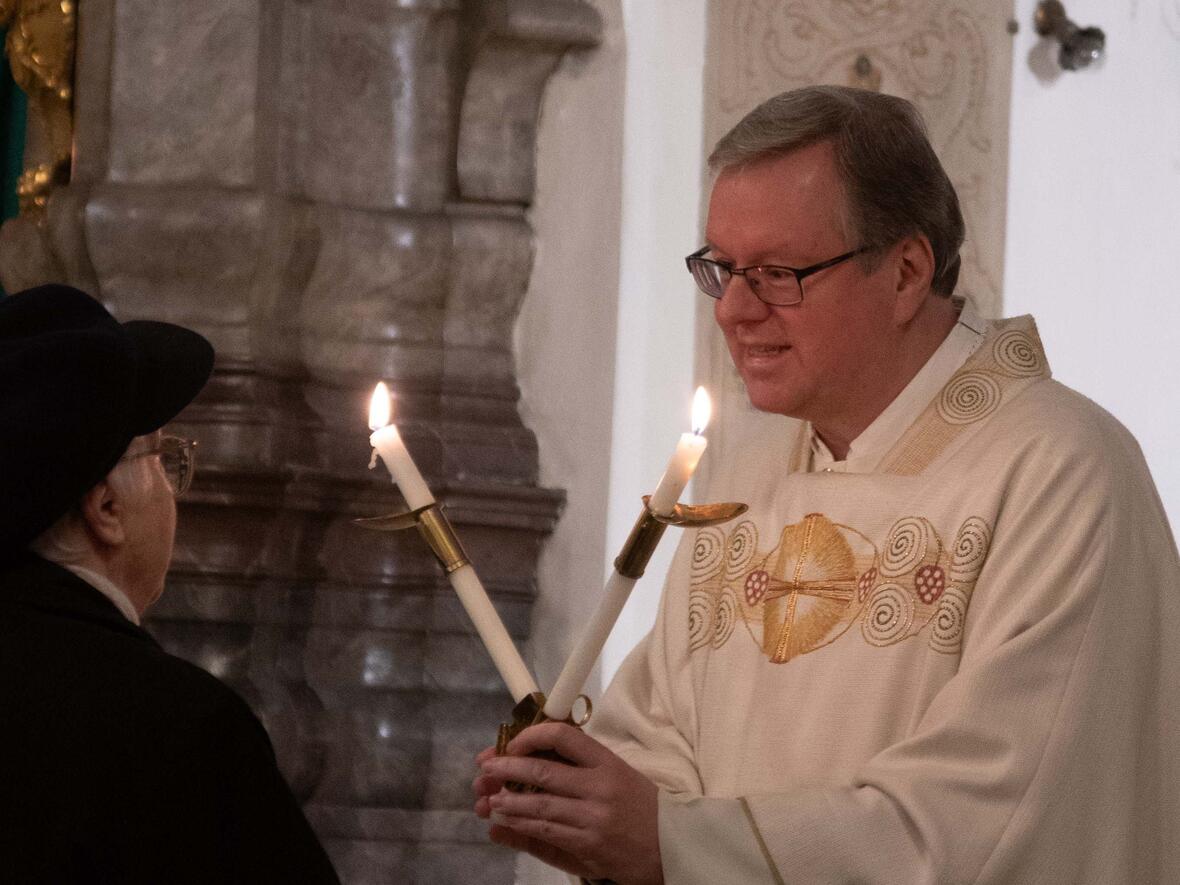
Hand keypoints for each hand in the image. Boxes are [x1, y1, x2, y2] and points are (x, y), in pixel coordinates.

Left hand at [472, 722, 662, 884]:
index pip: (565, 737)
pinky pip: (546, 834)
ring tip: (487, 798)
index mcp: (608, 763)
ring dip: (507, 801)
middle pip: (544, 771)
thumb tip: (529, 754)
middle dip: (507, 767)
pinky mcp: (589, 846)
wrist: (672, 846)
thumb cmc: (643, 807)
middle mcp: (600, 787)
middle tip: (485, 767)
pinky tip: (502, 823)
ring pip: (540, 805)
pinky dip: (520, 827)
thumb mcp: (617, 774)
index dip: (532, 735)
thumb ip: (577, 765)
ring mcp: (594, 819)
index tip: (512, 742)